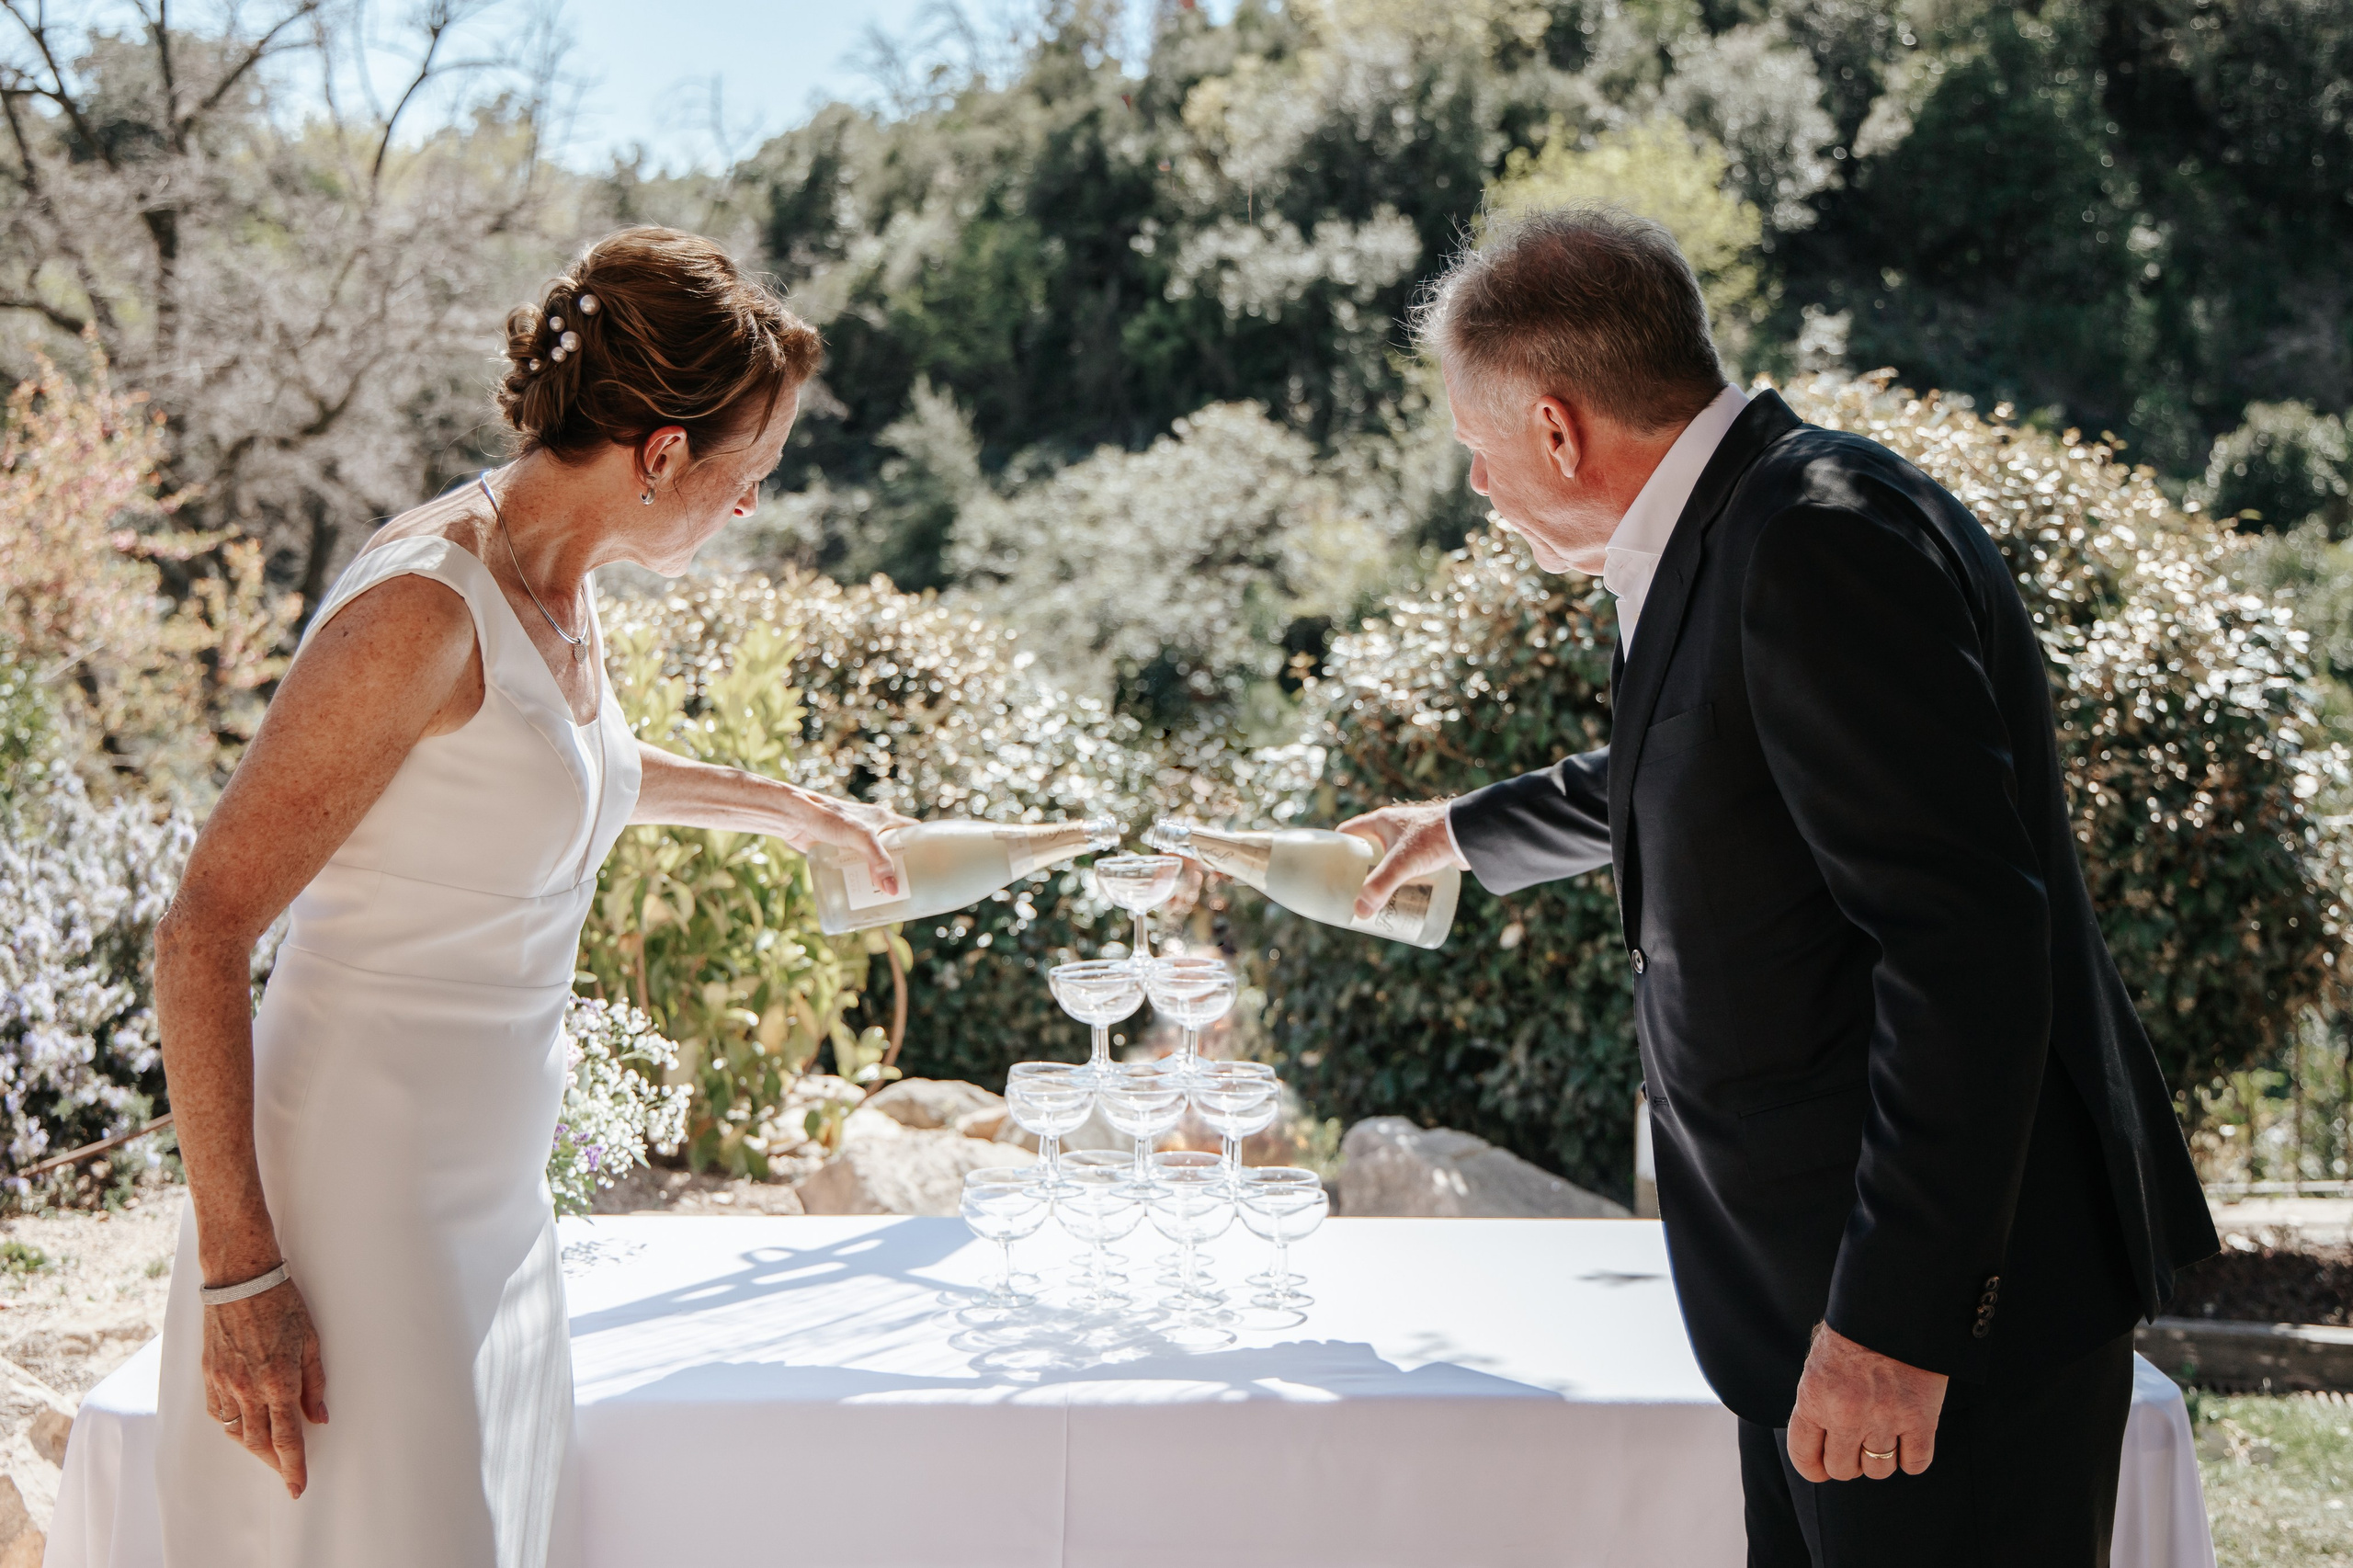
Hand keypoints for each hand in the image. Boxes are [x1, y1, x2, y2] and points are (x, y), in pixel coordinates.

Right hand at [202, 1277, 327, 1497]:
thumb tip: (319, 1418)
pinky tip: (244, 1426)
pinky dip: (232, 1425)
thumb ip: (315, 1384)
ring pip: (236, 1431)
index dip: (293, 1466)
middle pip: (259, 1442)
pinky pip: (218, 1413)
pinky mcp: (208, 1375)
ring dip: (252, 1447)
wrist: (240, 1280)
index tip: (298, 1487)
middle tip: (287, 1473)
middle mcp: (248, 1388)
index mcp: (278, 1381)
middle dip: (274, 1463)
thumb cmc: (282, 1305)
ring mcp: (224, 1383)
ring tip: (268, 1453)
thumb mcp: (311, 1341)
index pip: (287, 1437)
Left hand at [783, 794, 917, 896]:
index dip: (924, 846)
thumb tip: (893, 890)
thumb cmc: (829, 818)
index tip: (932, 865)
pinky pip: (854, 870)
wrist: (795, 818)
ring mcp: (855, 844)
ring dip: (879, 879)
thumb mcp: (861, 837)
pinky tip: (863, 896)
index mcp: (883, 820)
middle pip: (894, 852)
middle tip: (910, 890)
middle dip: (901, 870)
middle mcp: (872, 831)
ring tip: (889, 899)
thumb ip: (878, 861)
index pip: (912, 831)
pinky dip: (860, 881)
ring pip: (874, 864)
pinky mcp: (838, 853)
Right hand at [1336, 800, 1467, 919]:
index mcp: (1380, 821)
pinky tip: (1401, 894)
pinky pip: (1407, 865)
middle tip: (1353, 892)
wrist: (1471, 832)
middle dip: (1360, 871)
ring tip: (1375, 898)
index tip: (1328, 869)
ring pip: (1388, 859)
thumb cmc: (1434, 838)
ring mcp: (1411, 838)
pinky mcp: (1427, 849)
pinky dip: (1401, 878)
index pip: (1347, 832)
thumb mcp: (1402, 863)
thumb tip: (1360, 912)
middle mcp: (1394, 827)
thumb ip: (1380, 886)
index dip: (1336, 849)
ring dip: (1381, 876)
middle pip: (1367, 850)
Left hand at [1786, 1321, 1946, 1482]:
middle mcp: (1846, 1413)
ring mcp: (1884, 1418)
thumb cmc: (1854, 1334)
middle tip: (1857, 1446)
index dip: (1813, 1468)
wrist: (1895, 1308)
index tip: (1822, 1468)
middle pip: (1843, 1469)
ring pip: (1878, 1471)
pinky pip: (1915, 1464)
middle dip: (1848, 1462)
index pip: (1804, 1455)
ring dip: (1880, 1459)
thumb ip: (1817, 1404)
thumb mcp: (1819, 1366)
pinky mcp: (1920, 1419)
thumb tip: (1819, 1445)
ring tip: (1883, 1436)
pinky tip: (1909, 1439)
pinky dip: (1912, 1458)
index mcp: (1815, 1398)